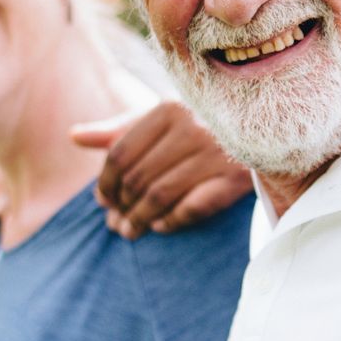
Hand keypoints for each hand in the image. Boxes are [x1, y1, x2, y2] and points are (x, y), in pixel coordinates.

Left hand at [74, 102, 252, 238]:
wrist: (266, 131)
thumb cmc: (203, 124)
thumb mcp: (163, 119)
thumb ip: (120, 129)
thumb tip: (74, 136)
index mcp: (169, 108)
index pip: (120, 154)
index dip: (104, 183)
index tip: (102, 200)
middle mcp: (192, 127)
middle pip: (137, 178)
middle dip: (120, 207)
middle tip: (114, 223)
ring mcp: (215, 153)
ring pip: (160, 196)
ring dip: (139, 219)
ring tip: (130, 231)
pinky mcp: (234, 178)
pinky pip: (192, 208)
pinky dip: (171, 221)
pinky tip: (160, 226)